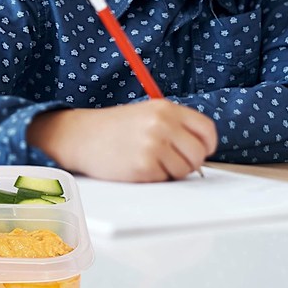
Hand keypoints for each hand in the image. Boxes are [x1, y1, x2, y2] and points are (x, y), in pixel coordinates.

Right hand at [27, 100, 217, 182]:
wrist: (81, 135)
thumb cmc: (114, 128)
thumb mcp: (146, 114)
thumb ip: (174, 126)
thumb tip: (202, 152)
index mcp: (165, 108)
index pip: (206, 130)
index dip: (206, 145)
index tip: (198, 151)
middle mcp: (162, 124)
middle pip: (198, 154)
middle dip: (189, 162)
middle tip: (169, 160)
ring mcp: (153, 145)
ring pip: (184, 171)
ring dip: (170, 172)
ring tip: (147, 160)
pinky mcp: (144, 166)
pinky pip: (165, 180)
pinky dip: (154, 178)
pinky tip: (136, 166)